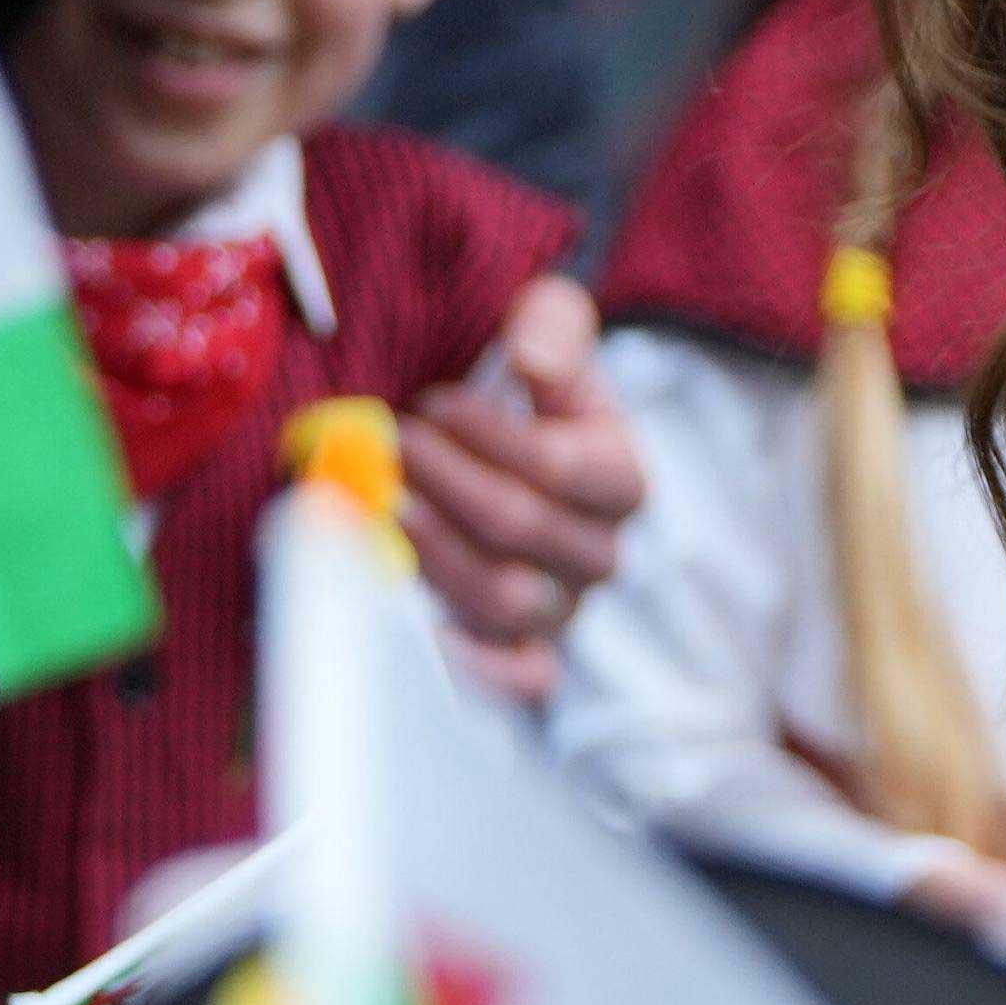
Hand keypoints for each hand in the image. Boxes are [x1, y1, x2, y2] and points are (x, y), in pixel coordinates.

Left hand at [400, 274, 643, 701]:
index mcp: (621, 478)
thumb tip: (532, 359)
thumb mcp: (552, 338)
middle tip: (391, 446)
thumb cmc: (532, 398)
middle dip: (446, 483)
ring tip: (384, 505)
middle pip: (520, 529)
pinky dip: (477, 666)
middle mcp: (600, 553)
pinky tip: (422, 627)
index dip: (490, 436)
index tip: (433, 404)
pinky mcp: (526, 651)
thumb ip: (554, 326)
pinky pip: (518, 678)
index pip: (559, 467)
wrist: (518, 461)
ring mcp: (563, 608)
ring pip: (503, 597)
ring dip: (434, 552)